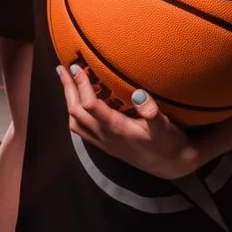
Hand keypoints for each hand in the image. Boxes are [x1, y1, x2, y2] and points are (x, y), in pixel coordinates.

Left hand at [58, 64, 200, 180]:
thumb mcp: (164, 126)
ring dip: (69, 102)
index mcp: (117, 129)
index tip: (77, 67)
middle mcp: (105, 136)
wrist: (169, 165)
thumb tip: (138, 94)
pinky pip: (81, 131)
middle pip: (76, 112)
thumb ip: (151, 111)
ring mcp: (103, 143)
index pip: (90, 105)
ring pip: (75, 123)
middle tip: (62, 69)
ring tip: (67, 84)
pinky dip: (75, 114)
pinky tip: (79, 104)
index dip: (81, 85)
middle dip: (68, 89)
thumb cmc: (167, 142)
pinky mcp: (105, 146)